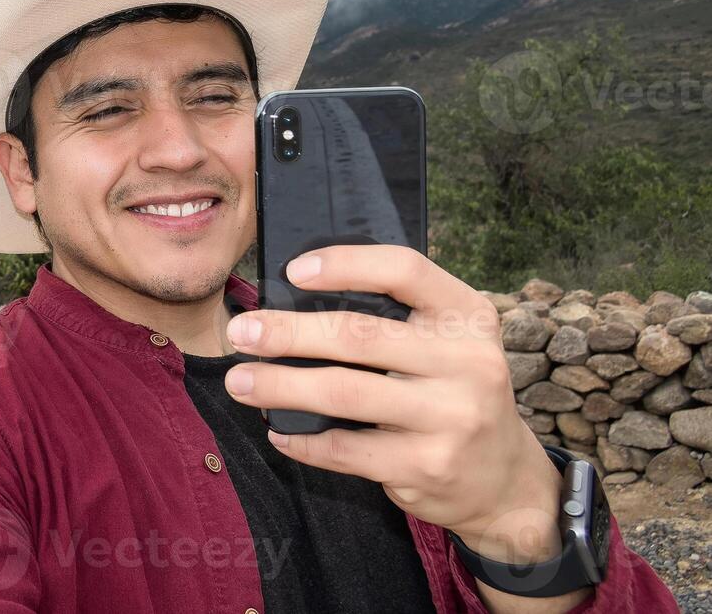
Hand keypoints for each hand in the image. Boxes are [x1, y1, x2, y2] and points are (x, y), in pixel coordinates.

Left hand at [221, 244, 564, 561]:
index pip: (405, 270)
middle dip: (287, 332)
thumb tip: (292, 299)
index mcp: (468, 316)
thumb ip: (395, 317)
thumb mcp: (447, 342)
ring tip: (240, 381)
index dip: (346, 264)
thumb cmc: (452, 391)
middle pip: (358, 335)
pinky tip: (279, 431)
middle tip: (240, 332)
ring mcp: (450, 417)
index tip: (292, 271)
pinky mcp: (428, 466)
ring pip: (343, 392)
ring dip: (280, 386)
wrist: (504, 479)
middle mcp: (468, 362)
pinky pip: (346, 449)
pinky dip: (302, 441)